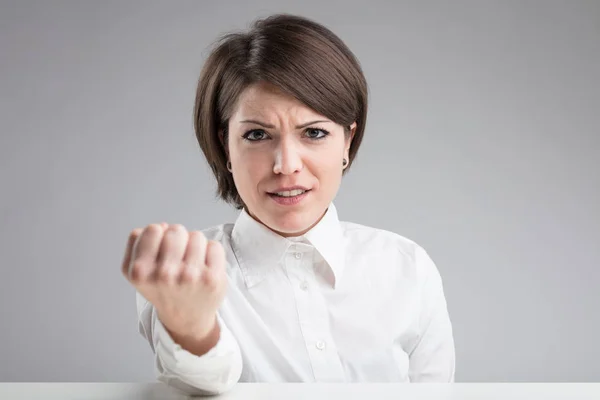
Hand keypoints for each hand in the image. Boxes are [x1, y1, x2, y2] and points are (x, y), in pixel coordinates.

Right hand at [122, 223, 226, 339]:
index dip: (159, 235)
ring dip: (195, 245)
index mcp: (140, 272)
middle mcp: (164, 275)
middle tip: (178, 256)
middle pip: (176, 229)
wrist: (186, 318)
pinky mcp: (212, 279)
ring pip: (196, 235)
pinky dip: (211, 253)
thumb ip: (137, 243)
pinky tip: (205, 268)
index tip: (162, 250)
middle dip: (178, 238)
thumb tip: (162, 225)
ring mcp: (190, 276)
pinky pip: (214, 246)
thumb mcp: (136, 271)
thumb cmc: (162, 289)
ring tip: (191, 263)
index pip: (153, 229)